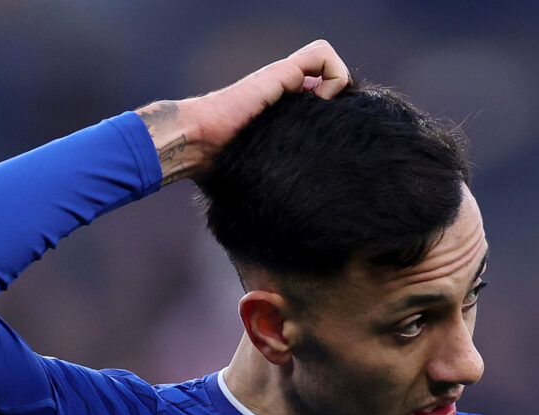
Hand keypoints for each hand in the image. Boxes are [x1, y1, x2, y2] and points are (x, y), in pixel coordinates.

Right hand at [134, 40, 350, 183]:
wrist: (199, 145)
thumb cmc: (222, 168)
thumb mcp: (263, 173)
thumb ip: (279, 180)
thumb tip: (295, 234)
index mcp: (282, 110)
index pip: (322, 96)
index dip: (333, 115)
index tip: (332, 144)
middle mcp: (285, 89)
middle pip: (330, 79)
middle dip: (339, 106)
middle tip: (333, 134)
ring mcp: (283, 78)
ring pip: (328, 60)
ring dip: (339, 85)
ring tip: (325, 116)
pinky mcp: (281, 73)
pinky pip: (322, 55)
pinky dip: (334, 77)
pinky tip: (322, 103)